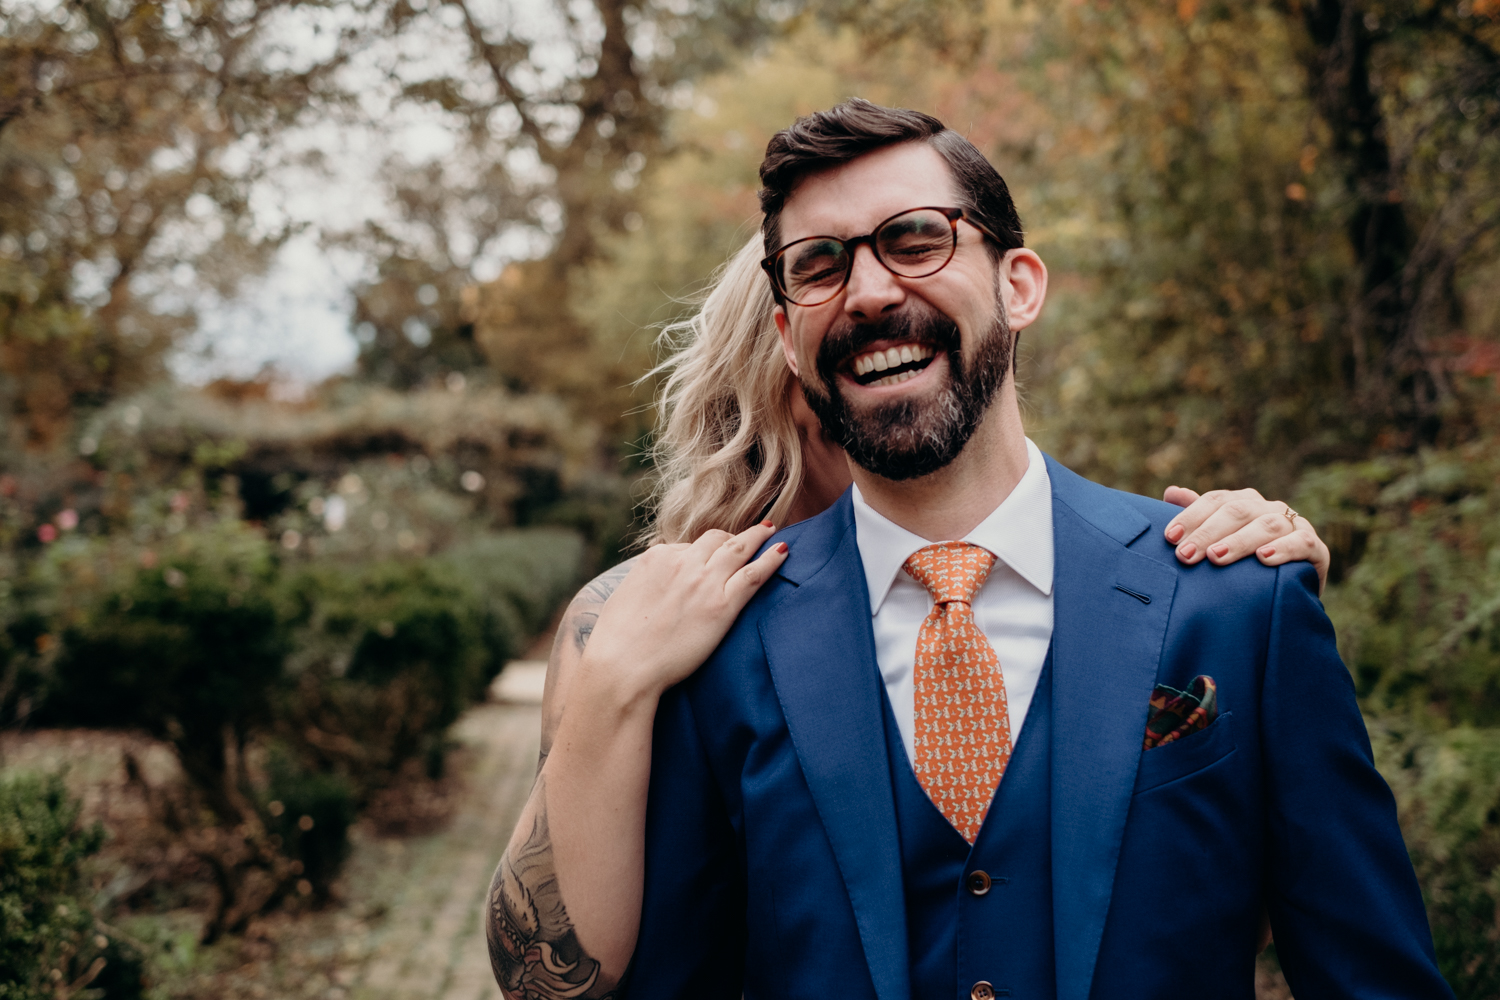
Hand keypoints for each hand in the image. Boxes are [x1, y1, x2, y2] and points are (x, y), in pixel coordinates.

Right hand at [578, 522, 789, 704]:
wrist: (623, 666)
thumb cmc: (617, 641)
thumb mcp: (625, 595)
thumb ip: (645, 580)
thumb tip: (652, 575)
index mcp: (657, 558)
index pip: (688, 546)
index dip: (703, 552)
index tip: (713, 557)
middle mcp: (682, 562)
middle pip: (716, 539)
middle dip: (733, 537)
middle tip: (749, 535)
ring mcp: (704, 582)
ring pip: (739, 548)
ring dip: (758, 536)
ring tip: (772, 529)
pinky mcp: (722, 605)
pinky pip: (755, 573)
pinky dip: (771, 559)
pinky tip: (784, 551)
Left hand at [1162, 487, 1330, 594]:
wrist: (1285, 594)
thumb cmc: (1243, 566)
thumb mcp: (1219, 542)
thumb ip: (1198, 517)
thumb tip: (1172, 491)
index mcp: (1244, 503)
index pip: (1215, 500)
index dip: (1191, 516)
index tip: (1170, 537)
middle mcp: (1269, 508)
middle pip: (1238, 511)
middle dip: (1208, 532)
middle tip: (1185, 555)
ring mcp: (1294, 526)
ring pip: (1267, 525)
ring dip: (1240, 541)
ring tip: (1216, 557)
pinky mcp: (1316, 548)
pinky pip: (1301, 542)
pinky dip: (1284, 549)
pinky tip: (1264, 558)